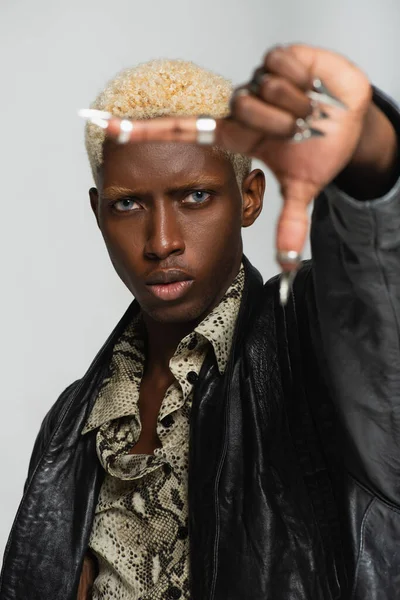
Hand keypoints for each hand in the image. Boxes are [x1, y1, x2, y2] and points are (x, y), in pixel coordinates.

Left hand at [90, 45, 377, 263]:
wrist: (348, 121)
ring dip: (293, 108)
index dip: (144, 132)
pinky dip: (305, 81)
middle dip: (276, 124)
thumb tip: (284, 264)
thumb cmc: (318, 151)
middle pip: (241, 108)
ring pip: (263, 89)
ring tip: (306, 115)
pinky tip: (312, 91)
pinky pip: (284, 67)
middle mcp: (238, 107)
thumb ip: (287, 225)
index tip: (108, 128)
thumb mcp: (297, 190)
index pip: (181, 132)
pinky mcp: (280, 57)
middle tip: (295, 132)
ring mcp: (257, 82)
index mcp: (233, 137)